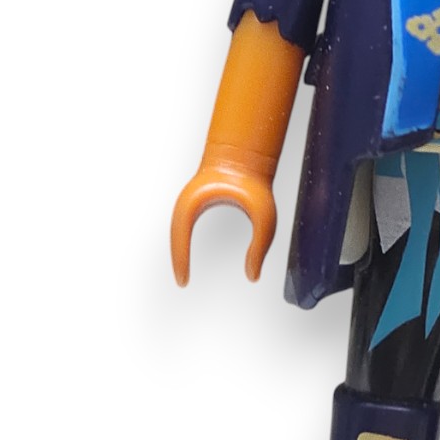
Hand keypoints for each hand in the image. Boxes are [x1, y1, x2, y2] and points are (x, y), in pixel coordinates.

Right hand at [170, 149, 276, 284]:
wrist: (247, 156)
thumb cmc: (255, 182)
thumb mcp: (264, 218)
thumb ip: (260, 248)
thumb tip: (253, 276)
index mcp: (197, 202)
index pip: (179, 237)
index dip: (180, 261)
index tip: (183, 282)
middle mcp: (188, 202)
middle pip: (175, 235)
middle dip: (177, 259)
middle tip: (182, 283)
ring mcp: (190, 201)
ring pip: (178, 231)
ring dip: (180, 251)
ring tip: (183, 274)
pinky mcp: (196, 202)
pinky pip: (185, 227)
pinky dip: (185, 243)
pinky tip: (190, 257)